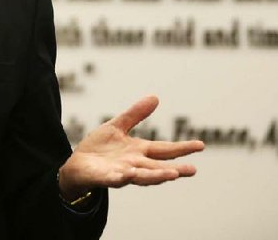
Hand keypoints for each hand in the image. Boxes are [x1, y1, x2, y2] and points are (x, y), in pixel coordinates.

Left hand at [58, 96, 203, 198]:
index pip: (164, 150)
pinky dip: (121, 178)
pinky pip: (114, 179)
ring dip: (156, 176)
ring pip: (141, 176)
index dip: (182, 148)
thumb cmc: (99, 147)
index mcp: (139, 151)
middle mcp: (134, 164)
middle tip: (193, 170)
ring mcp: (120, 172)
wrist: (77, 164)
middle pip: (158, 168)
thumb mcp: (117, 126)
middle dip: (174, 169)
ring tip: (172, 175)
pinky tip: (128, 175)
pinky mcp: (104, 178)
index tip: (200, 145)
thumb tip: (155, 97)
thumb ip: (135, 115)